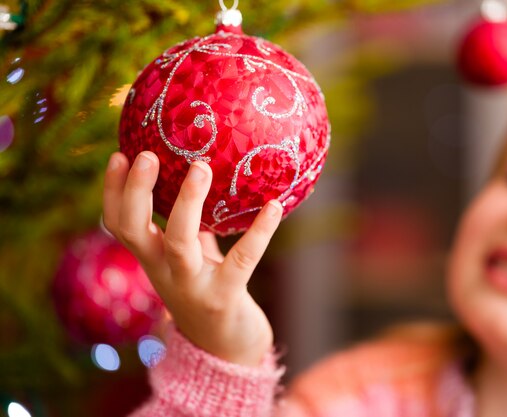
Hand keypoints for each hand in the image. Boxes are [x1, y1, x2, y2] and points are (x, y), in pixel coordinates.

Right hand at [102, 151, 282, 365]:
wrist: (225, 350)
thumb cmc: (209, 292)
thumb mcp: (193, 258)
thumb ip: (192, 227)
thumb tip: (200, 178)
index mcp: (152, 260)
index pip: (119, 225)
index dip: (112, 192)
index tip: (117, 155)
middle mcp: (164, 272)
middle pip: (135, 231)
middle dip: (135, 192)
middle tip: (148, 155)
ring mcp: (192, 286)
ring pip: (180, 242)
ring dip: (187, 203)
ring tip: (200, 167)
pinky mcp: (224, 298)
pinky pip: (241, 259)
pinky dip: (259, 232)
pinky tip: (273, 206)